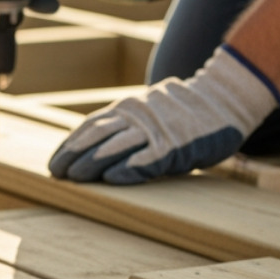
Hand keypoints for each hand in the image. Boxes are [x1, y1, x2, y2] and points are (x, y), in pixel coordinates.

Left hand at [49, 45, 279, 183]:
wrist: (225, 99)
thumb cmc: (183, 113)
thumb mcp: (148, 111)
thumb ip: (124, 125)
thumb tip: (92, 146)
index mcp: (128, 108)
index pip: (90, 127)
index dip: (69, 146)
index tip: (54, 163)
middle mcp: (137, 116)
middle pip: (96, 136)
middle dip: (73, 156)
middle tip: (57, 174)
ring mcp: (156, 130)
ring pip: (115, 147)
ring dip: (92, 163)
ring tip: (75, 178)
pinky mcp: (175, 145)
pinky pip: (147, 159)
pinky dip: (128, 169)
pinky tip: (110, 179)